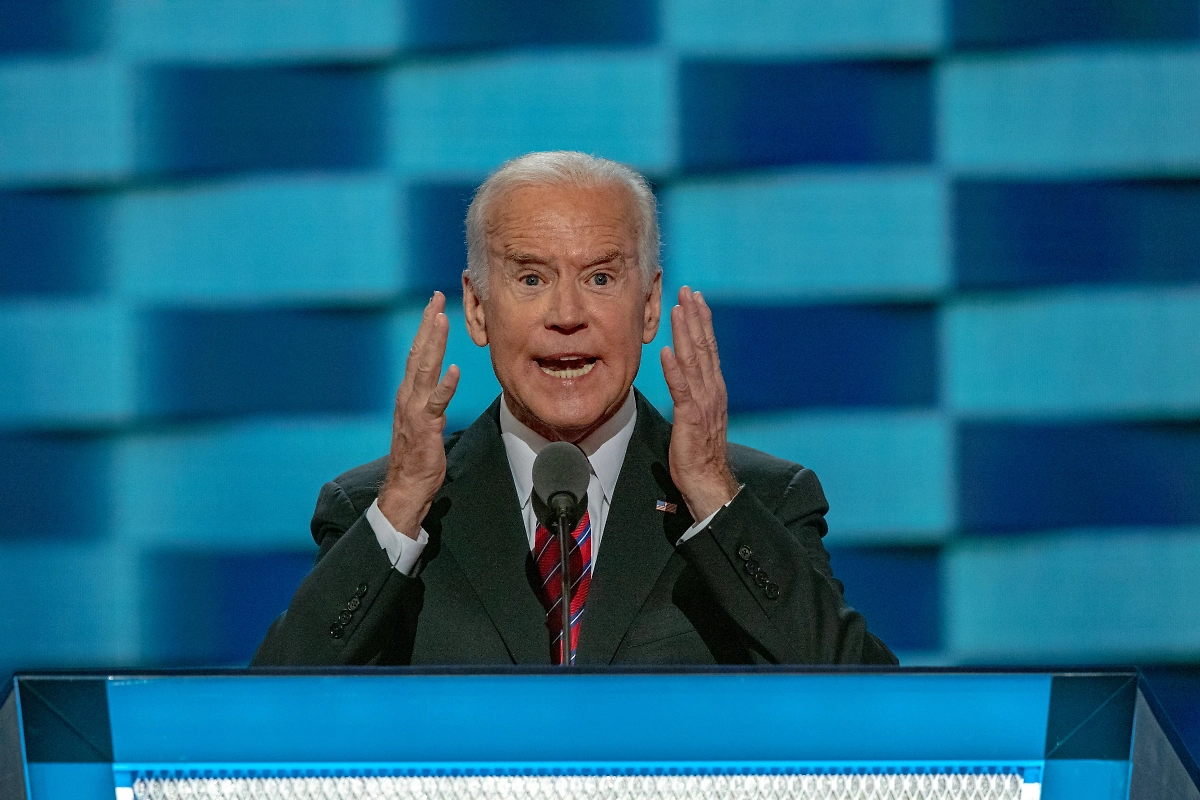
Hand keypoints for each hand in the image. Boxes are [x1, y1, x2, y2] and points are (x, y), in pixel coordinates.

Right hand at [377, 292, 460, 538]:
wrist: (405, 487)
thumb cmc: (417, 458)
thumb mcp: (425, 422)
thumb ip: (431, 401)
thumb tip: (442, 385)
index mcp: (408, 393)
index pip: (417, 354)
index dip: (426, 329)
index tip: (434, 304)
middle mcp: (407, 396)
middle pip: (418, 353)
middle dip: (427, 324)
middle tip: (435, 298)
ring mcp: (414, 410)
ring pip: (424, 370)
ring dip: (433, 343)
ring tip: (441, 319)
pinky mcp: (424, 427)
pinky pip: (436, 403)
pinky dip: (444, 385)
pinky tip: (454, 369)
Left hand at [660, 286, 739, 520]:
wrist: (707, 480)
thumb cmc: (698, 451)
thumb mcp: (696, 415)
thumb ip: (692, 393)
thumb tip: (680, 373)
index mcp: (713, 388)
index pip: (708, 348)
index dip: (702, 321)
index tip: (696, 298)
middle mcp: (712, 390)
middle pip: (704, 346)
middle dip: (696, 317)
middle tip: (688, 291)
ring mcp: (703, 403)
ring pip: (694, 361)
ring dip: (686, 333)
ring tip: (679, 309)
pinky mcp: (691, 418)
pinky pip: (681, 390)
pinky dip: (674, 369)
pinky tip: (666, 351)